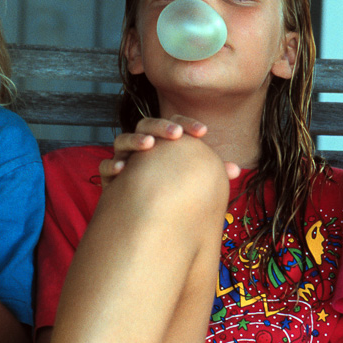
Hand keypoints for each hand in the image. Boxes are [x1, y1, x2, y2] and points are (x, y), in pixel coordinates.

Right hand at [100, 116, 240, 186]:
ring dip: (135, 140)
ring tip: (149, 145)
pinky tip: (122, 170)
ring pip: (123, 140)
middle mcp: (142, 147)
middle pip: (147, 125)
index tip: (204, 132)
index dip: (187, 124)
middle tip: (176, 135)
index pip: (174, 125)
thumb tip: (235, 169)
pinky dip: (112, 165)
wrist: (143, 219)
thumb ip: (209, 173)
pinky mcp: (111, 178)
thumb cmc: (171, 195)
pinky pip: (107, 167)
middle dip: (161, 126)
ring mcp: (124, 160)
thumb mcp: (190, 183)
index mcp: (163, 144)